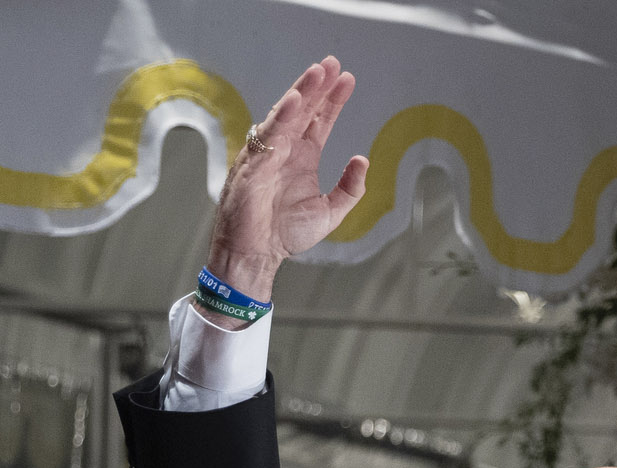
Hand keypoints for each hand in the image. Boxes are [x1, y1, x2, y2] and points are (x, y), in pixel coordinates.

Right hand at [205, 57, 370, 303]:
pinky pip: (268, 136)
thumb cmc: (285, 234)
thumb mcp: (330, 212)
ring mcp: (268, 154)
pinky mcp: (253, 164)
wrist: (257, 255)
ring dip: (301, 93)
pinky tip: (296, 101)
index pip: (320, 120)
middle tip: (332, 63)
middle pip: (303, 110)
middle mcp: (285, 150)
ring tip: (317, 72)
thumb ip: (349, 188)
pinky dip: (282, 117)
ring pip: (286, 116)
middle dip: (317, 86)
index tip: (347, 79)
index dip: (333, 100)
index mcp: (302, 157)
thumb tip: (363, 160)